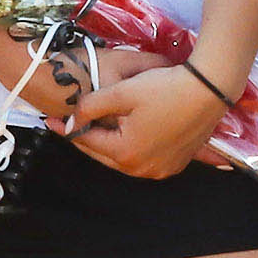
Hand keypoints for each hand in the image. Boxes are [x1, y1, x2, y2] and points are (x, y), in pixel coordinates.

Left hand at [67, 61, 232, 179]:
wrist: (209, 89)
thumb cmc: (165, 88)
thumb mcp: (121, 92)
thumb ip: (89, 107)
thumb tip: (69, 122)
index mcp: (126, 153)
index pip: (87, 142)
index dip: (66, 129)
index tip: (49, 120)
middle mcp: (143, 169)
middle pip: (103, 154)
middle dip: (85, 139)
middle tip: (67, 125)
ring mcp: (161, 169)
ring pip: (123, 158)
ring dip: (108, 145)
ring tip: (93, 128)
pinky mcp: (176, 163)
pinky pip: (144, 159)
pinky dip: (131, 148)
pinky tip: (124, 135)